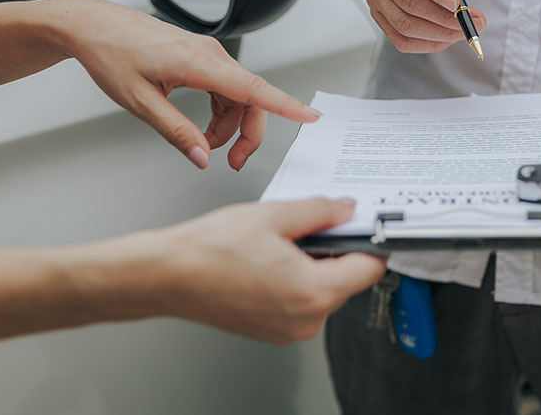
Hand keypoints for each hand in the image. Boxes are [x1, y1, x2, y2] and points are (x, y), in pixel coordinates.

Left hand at [53, 0, 319, 169]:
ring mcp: (207, 54)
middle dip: (248, 133)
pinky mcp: (200, 58)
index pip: (253, 88)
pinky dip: (220, 112)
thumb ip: (175, 131)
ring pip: (238, 96)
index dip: (285, 104)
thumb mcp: (139, 102)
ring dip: (229, 126)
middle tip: (233, 162)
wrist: (94, 27)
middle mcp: (209, 54)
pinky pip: (224, 89)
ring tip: (205, 145)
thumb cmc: (111, 54)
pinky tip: (203, 127)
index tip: (308, 115)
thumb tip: (201, 156)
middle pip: (251, 98)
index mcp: (198, 63)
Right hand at [153, 197, 385, 343]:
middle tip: (315, 223)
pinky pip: (302, 303)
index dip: (372, 242)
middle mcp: (306, 319)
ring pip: (324, 291)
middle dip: (337, 250)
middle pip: (347, 281)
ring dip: (316, 264)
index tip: (367, 226)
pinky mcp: (274, 331)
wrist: (168, 275)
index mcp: (312, 291)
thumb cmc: (210, 250)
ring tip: (283, 241)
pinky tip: (272, 259)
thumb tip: (346, 209)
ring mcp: (289, 330)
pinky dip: (297, 280)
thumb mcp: (274, 215)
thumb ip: (319, 211)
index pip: (369, 269)